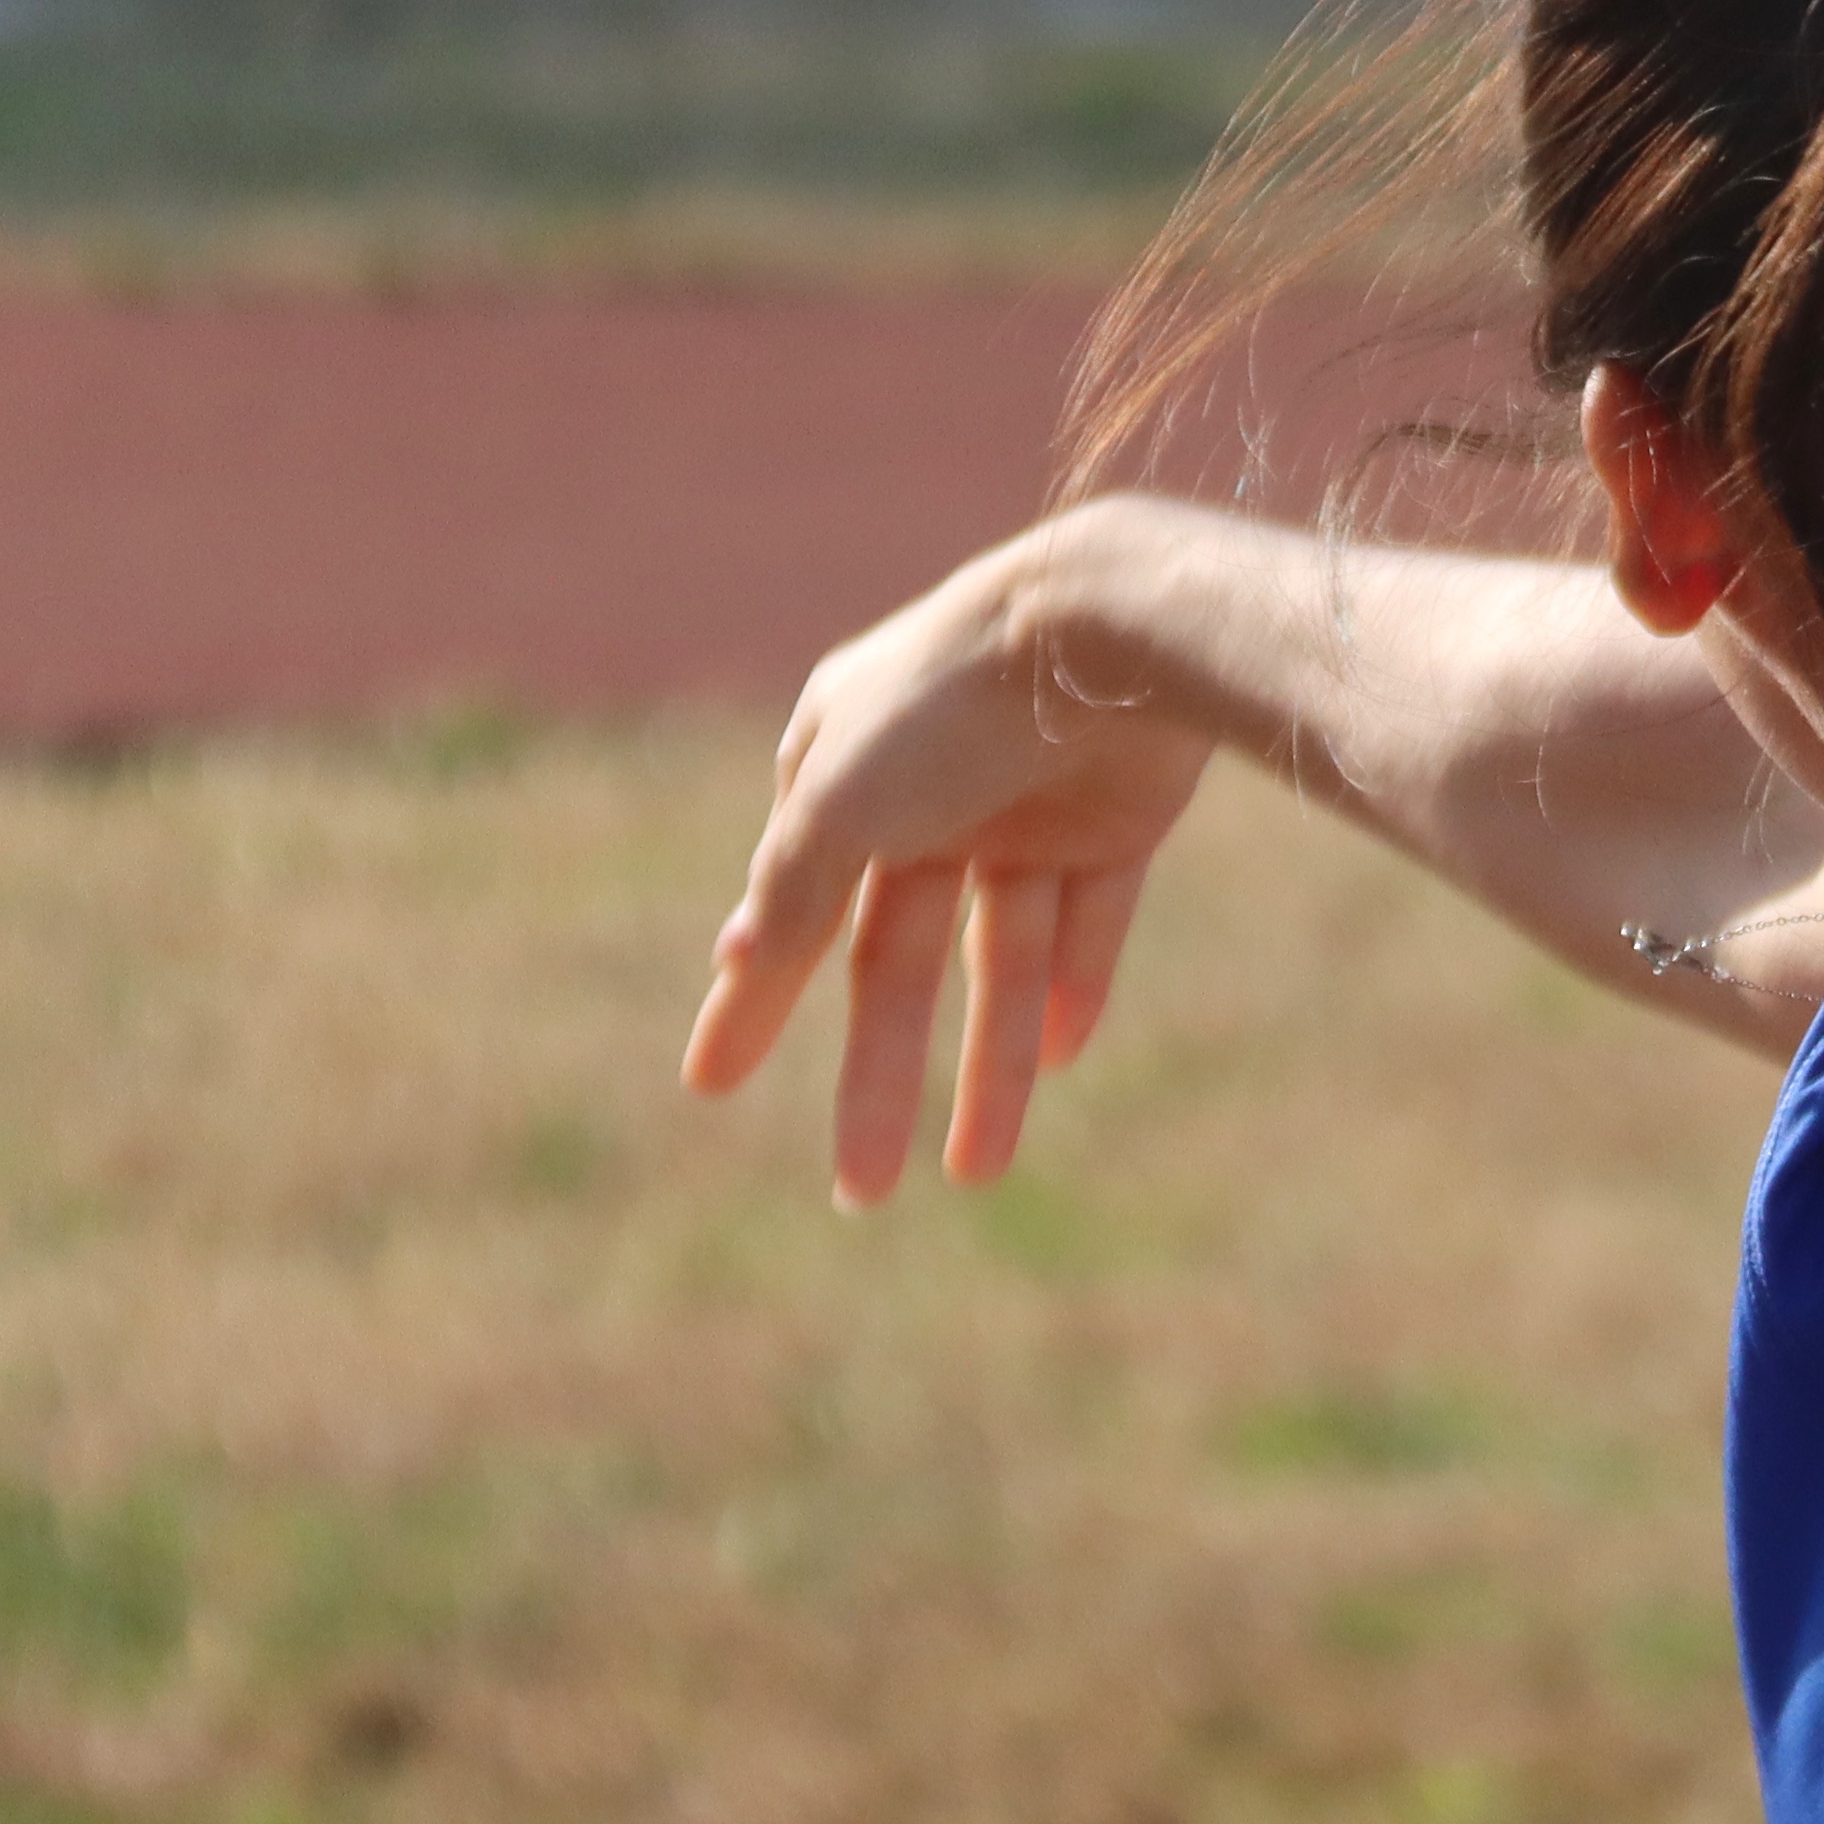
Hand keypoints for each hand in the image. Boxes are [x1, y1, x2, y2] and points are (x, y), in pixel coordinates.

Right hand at [682, 510, 1216, 1205]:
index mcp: (837, 765)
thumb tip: (732, 960)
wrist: (1110, 632)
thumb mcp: (837, 807)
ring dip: (990, 1064)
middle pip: (894, 961)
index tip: (709, 1083)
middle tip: (863, 1191)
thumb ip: (788, 891)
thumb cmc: (947, 705)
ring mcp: (1023, 806)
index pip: (789, 910)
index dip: (752, 997)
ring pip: (999, 960)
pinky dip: (1074, 986)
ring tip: (978, 1173)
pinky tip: (1058, 1058)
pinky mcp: (1114, 820)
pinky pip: (1090, 922)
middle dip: (881, 1075)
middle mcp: (926, 793)